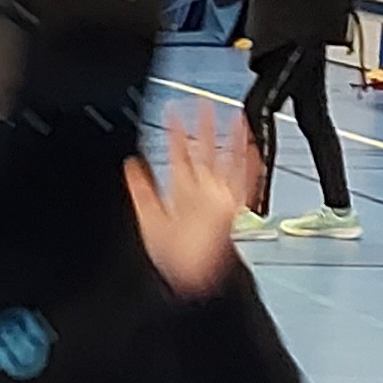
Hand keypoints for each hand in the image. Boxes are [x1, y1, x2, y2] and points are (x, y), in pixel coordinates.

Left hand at [127, 103, 258, 298]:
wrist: (191, 280)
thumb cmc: (172, 257)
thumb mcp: (148, 217)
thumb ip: (140, 189)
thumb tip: (129, 164)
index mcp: (182, 192)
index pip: (179, 154)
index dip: (176, 133)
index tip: (173, 112)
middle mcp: (202, 192)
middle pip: (205, 151)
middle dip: (205, 127)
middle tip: (204, 102)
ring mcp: (220, 199)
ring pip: (228, 161)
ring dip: (232, 140)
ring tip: (234, 115)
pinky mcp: (233, 210)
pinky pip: (245, 183)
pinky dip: (250, 165)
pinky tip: (252, 146)